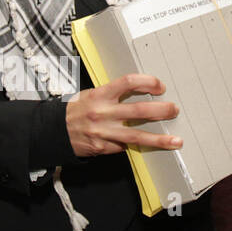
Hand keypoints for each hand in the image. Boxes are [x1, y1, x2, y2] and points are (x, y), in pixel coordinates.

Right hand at [66, 73, 181, 156]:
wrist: (55, 131)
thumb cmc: (76, 111)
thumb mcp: (92, 95)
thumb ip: (113, 94)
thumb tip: (139, 92)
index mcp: (100, 95)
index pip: (128, 82)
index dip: (147, 82)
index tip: (160, 86)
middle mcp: (103, 113)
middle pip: (139, 110)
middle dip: (161, 110)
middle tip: (173, 110)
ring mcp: (104, 132)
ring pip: (137, 135)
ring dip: (159, 139)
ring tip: (175, 141)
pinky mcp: (103, 147)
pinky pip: (124, 146)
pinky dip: (133, 144)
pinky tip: (141, 145)